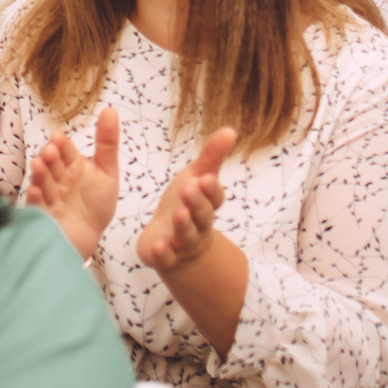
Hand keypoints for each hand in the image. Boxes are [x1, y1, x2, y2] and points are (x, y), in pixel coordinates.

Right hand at [26, 106, 120, 261]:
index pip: (65, 150)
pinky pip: (37, 206)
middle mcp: (57, 178)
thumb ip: (107, 142)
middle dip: (49, 157)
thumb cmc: (96, 203)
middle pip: (51, 164)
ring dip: (40, 174)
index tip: (60, 138)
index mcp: (71, 165)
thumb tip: (111, 110)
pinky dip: (36, 199)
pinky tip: (37, 192)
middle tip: (51, 152)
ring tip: (39, 166)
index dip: (61, 144)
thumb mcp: (107, 171)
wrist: (90, 236)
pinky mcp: (44, 216)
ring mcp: (49, 196)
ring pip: (41, 182)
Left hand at [137, 127, 235, 275]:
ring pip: (186, 236)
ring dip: (183, 225)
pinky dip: (162, 253)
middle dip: (196, 203)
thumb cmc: (186, 203)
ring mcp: (182, 243)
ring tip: (178, 213)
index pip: (214, 198)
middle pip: (202, 216)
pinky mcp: (165, 256)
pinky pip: (165, 258)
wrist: (173, 241)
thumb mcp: (196, 177)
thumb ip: (211, 156)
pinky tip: (157, 247)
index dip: (211, 189)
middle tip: (189, 188)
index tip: (206, 177)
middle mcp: (198, 225)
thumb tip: (231, 130)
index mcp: (207, 205)